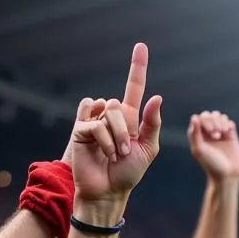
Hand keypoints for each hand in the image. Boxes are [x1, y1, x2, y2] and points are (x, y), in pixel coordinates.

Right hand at [70, 42, 162, 213]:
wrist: (109, 192)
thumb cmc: (128, 174)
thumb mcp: (148, 149)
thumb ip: (153, 124)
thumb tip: (157, 97)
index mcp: (129, 119)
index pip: (134, 87)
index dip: (137, 67)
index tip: (141, 46)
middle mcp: (111, 116)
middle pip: (119, 103)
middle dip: (126, 130)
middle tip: (125, 152)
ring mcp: (95, 122)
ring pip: (108, 112)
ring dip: (116, 137)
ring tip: (114, 155)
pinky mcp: (81, 131)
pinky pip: (95, 124)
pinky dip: (104, 141)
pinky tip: (103, 154)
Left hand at [189, 110, 238, 180]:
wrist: (227, 174)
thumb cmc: (211, 164)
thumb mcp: (199, 150)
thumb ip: (194, 134)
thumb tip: (194, 117)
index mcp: (198, 136)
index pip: (199, 118)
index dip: (205, 121)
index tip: (209, 132)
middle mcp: (207, 133)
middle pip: (209, 115)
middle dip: (213, 122)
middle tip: (216, 136)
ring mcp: (219, 133)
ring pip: (219, 116)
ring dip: (221, 122)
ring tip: (222, 134)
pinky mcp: (230, 135)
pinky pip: (229, 122)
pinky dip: (228, 124)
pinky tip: (227, 133)